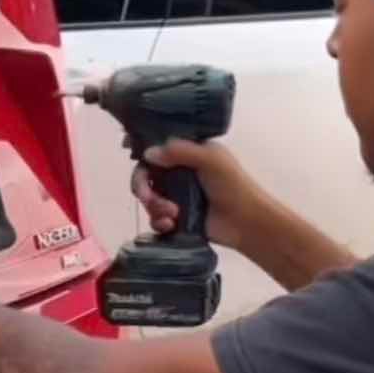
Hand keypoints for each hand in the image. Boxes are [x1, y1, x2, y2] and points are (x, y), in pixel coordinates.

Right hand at [131, 137, 269, 253]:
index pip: (157, 146)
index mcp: (187, 153)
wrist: (245, 222)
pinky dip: (159, 222)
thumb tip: (147, 153)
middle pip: (145, 174)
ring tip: (173, 215)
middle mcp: (178, 172)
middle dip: (142, 187)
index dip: (142, 150)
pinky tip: (171, 225)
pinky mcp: (176, 218)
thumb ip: (179, 151)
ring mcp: (176, 196)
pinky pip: (155, 219)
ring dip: (155, 207)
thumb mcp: (210, 159)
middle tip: (147, 197)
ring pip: (148, 198)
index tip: (128, 151)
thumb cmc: (233, 185)